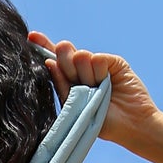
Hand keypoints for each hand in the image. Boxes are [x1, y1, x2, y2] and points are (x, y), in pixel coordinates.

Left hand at [27, 32, 157, 146]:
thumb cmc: (100, 122)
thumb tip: (49, 63)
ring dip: (86, 76)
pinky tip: (106, 81)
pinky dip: (100, 70)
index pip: (54, 60)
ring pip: (81, 56)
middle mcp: (83, 70)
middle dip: (66, 65)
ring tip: (96, 90)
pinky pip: (98, 58)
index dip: (43, 46)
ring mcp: (98, 65)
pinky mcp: (114, 62)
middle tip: (77, 81)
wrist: (130, 126)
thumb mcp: (75, 108)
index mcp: (70, 80)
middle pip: (63, 53)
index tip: (31, 37)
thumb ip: (62, 85)